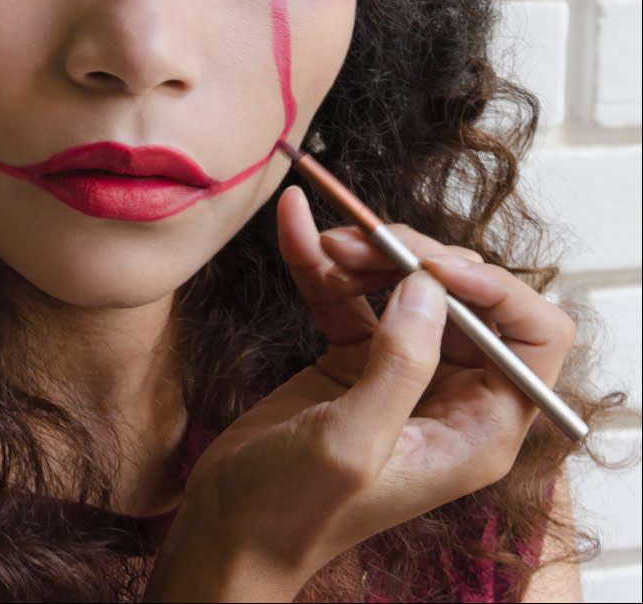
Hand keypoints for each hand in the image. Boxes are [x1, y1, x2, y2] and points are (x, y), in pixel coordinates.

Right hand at [146, 185, 574, 601]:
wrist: (229, 531)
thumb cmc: (293, 514)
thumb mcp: (353, 445)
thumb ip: (399, 365)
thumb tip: (429, 287)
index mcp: (477, 428)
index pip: (531, 337)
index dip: (493, 289)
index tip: (427, 264)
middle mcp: (450, 395)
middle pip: (462, 294)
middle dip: (411, 257)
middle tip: (357, 243)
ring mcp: (399, 372)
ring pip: (404, 284)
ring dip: (363, 253)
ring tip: (322, 240)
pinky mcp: (352, 359)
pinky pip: (349, 294)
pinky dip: (321, 261)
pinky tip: (295, 229)